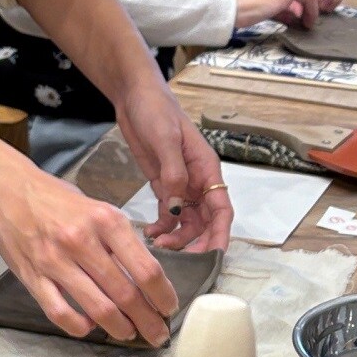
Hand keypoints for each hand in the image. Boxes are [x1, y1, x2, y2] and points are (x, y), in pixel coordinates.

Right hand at [0, 165, 178, 345]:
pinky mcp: (31, 276)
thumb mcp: (99, 209)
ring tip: (130, 334)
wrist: (4, 188)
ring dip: (120, 328)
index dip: (164, 296)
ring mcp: (55, 261)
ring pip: (98, 308)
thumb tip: (148, 277)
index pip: (147, 269)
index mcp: (106, 221)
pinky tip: (90, 328)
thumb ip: (121, 240)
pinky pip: (60, 312)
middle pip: (127, 294)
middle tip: (158, 334)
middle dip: (148, 320)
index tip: (170, 308)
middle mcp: (82, 241)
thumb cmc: (58, 200)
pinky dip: (79, 326)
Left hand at [115, 78, 232, 252]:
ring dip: (177, 238)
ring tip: (159, 245)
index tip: (215, 255)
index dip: (221, 235)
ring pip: (187, 223)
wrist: (134, 95)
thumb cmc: (156, 110)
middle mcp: (198, 182)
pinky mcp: (164, 186)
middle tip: (183, 261)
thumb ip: (173, 174)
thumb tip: (179, 208)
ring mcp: (181, 186)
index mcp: (207, 170)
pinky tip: (150, 234)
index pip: (222, 210)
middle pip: (206, 222)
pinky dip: (163, 228)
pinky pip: (169, 215)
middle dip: (197, 243)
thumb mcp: (165, 139)